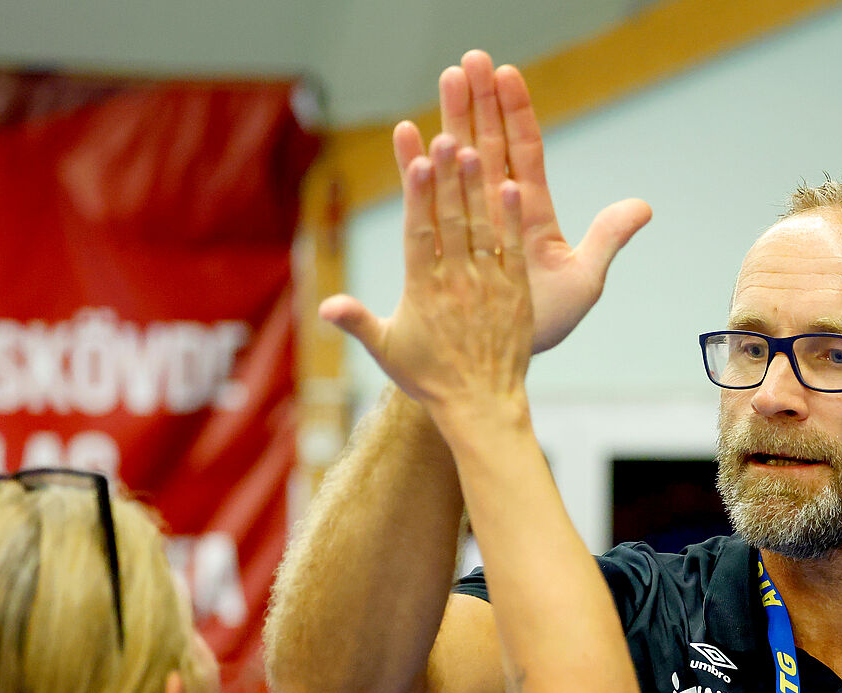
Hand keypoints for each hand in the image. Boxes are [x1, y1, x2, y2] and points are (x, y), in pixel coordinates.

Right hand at [320, 134, 530, 425]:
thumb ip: (357, 323)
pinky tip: (509, 185)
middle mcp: (456, 283)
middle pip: (451, 221)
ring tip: (473, 149)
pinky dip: (511, 218)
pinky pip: (512, 250)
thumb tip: (325, 308)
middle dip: (447, 178)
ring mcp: (488, 286)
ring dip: (477, 188)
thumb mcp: (387, 352)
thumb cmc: (430, 379)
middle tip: (445, 137)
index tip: (416, 160)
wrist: (481, 406)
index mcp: (422, 291)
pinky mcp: (516, 294)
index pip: (419, 233)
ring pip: (482, 228)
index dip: (418, 195)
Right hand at [407, 50, 650, 352]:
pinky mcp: (440, 239)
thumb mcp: (583, 281)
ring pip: (459, 161)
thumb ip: (607, 239)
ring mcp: (468, 221)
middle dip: (480, 102)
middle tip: (470, 60)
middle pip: (489, 143)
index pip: (526, 151)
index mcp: (532, 213)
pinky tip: (409, 132)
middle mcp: (498, 210)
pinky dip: (416, 166)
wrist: (500, 364)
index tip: (507, 74)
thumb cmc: (543, 325)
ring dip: (452, 118)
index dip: (517, 113)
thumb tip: (644, 206)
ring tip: (445, 78)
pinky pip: (426, 196)